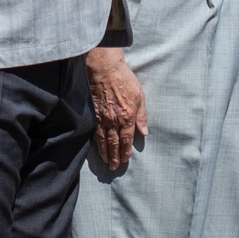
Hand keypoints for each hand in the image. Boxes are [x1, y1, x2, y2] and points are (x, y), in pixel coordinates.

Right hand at [85, 46, 146, 170]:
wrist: (105, 70)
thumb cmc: (125, 80)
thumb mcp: (140, 96)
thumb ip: (142, 115)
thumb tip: (144, 132)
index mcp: (128, 117)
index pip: (127, 139)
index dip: (126, 151)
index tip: (125, 159)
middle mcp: (114, 121)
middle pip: (114, 143)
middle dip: (114, 156)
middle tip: (114, 167)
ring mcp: (102, 118)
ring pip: (103, 140)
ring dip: (105, 152)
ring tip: (106, 161)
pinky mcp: (94, 114)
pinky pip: (94, 132)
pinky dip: (96, 142)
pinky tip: (96, 147)